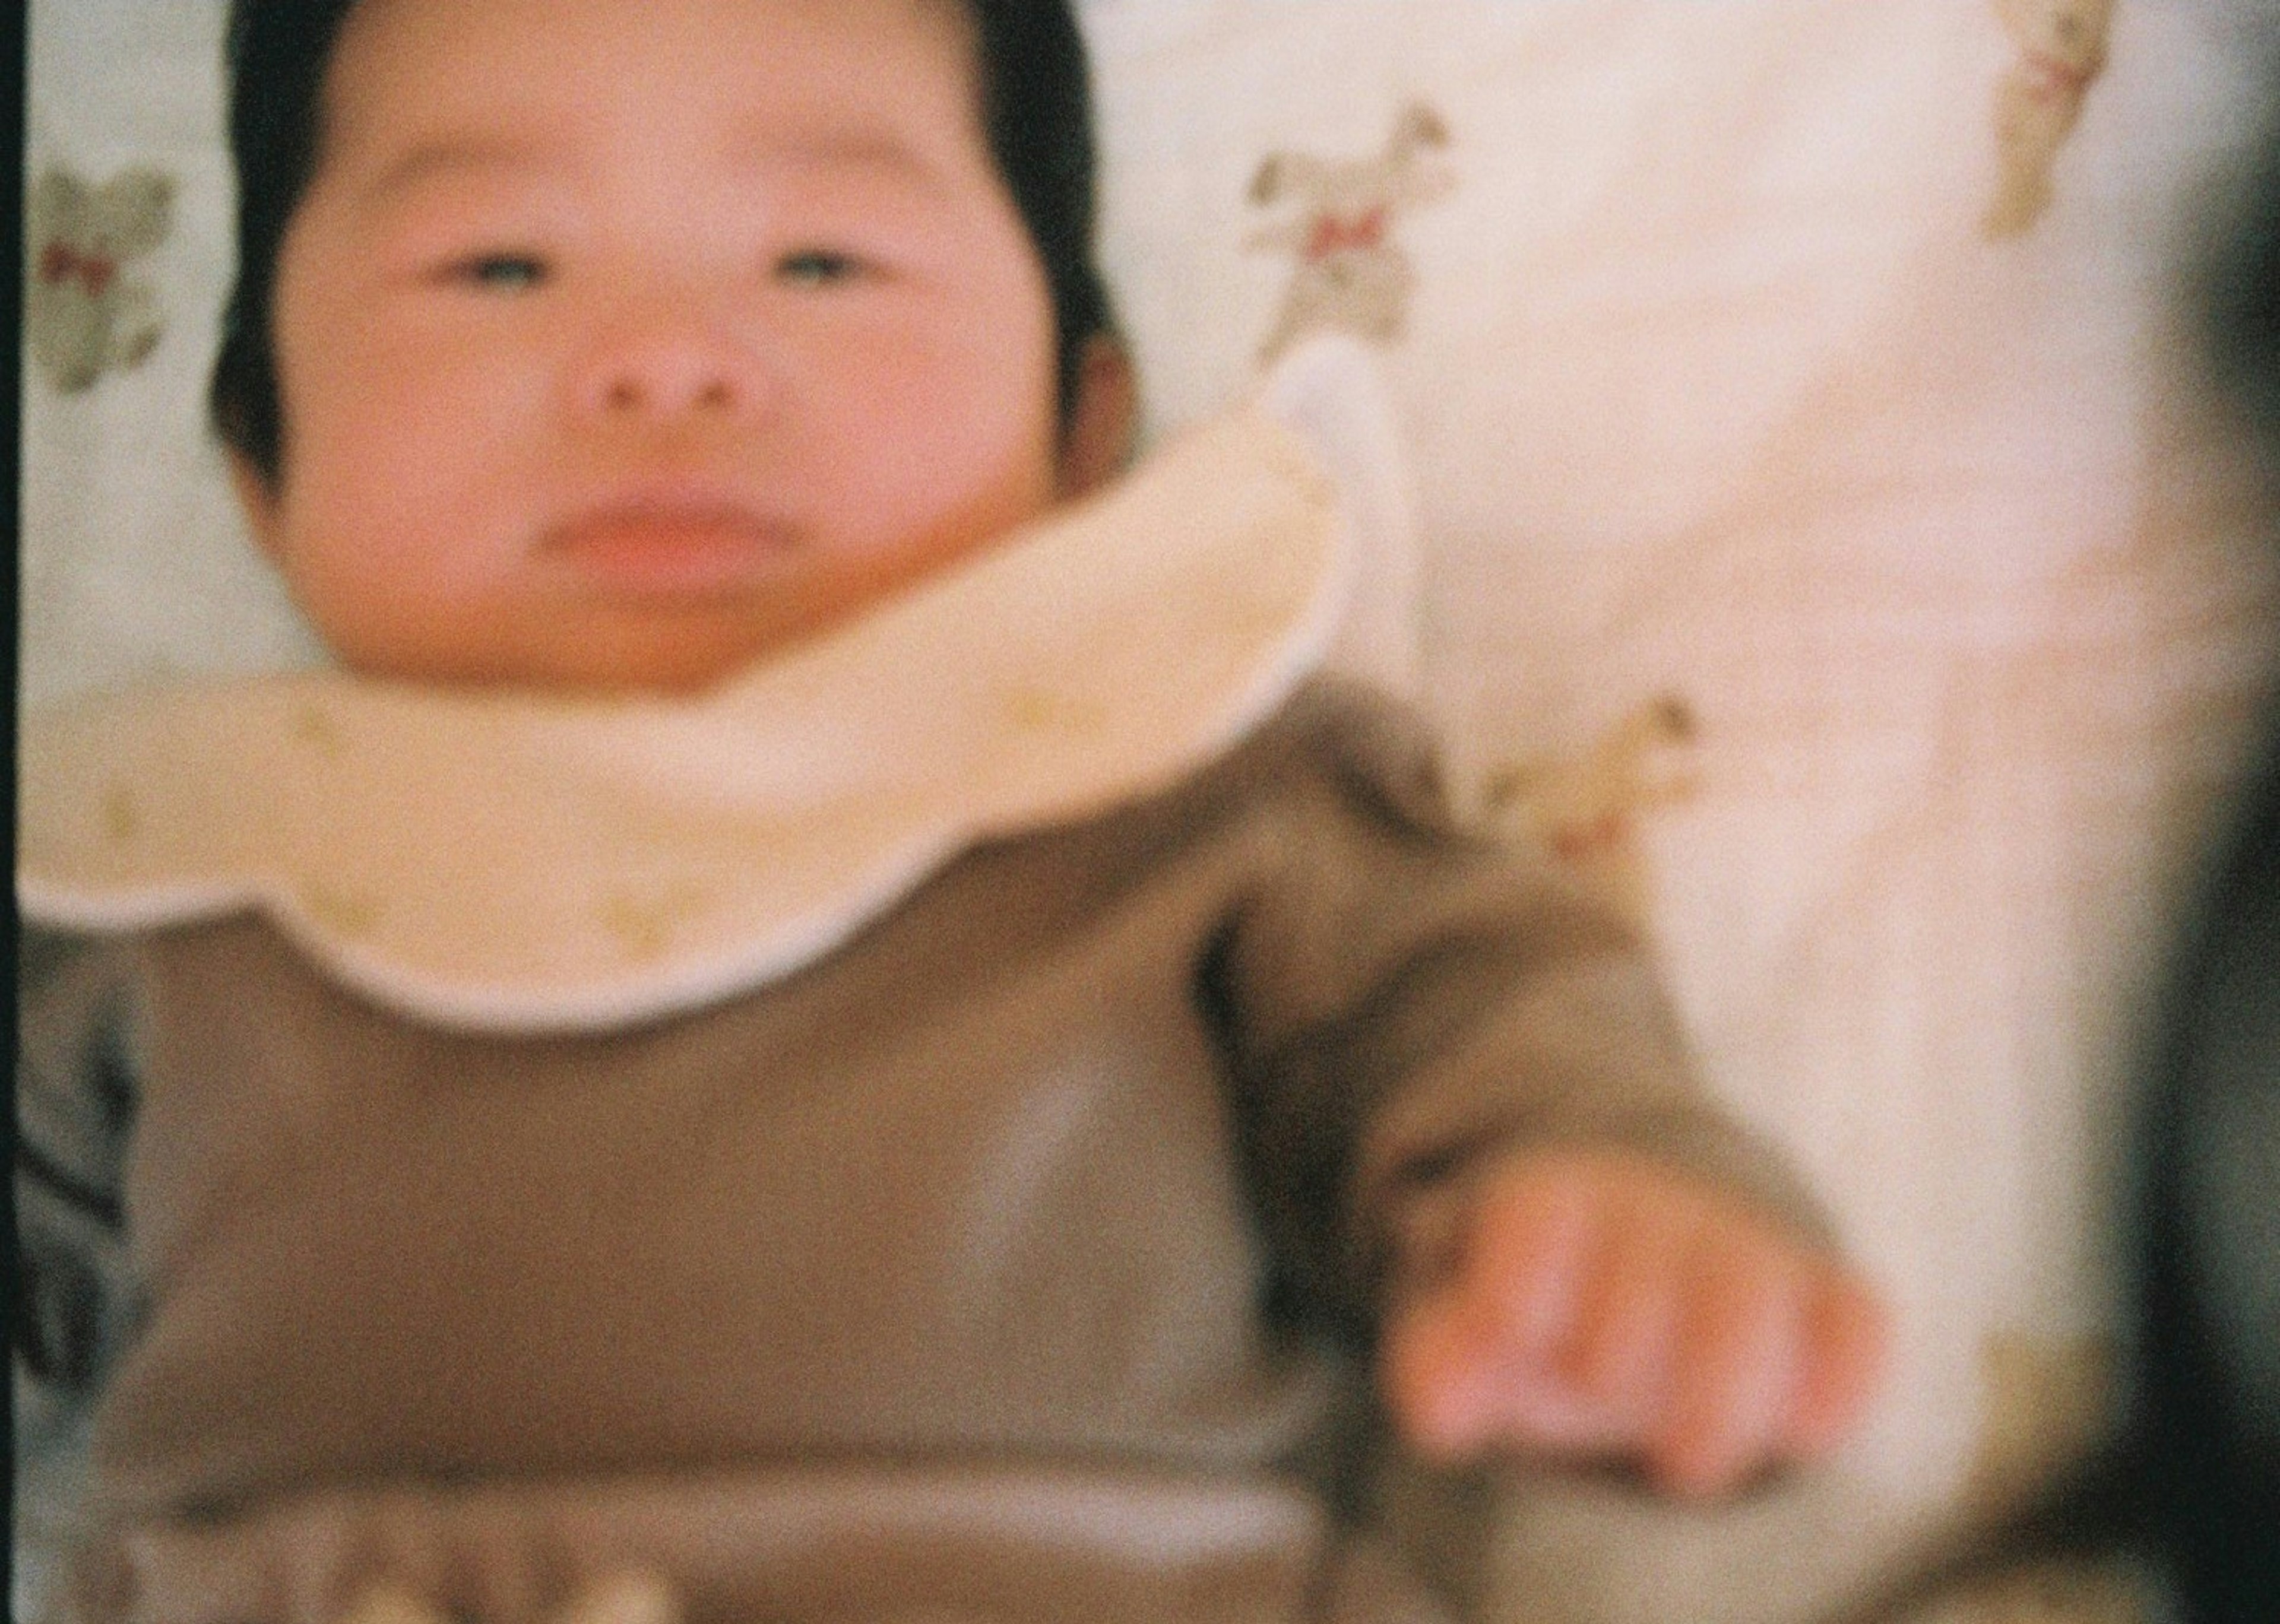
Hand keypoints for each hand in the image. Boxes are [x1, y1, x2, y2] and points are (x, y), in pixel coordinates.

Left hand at [1380, 1148, 1887, 1497]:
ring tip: (1681, 1465)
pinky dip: (1840, 1379)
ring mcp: (1748, 1249)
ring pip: (1751, 1290)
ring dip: (1719, 1390)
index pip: (1537, 1216)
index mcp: (1555, 1199)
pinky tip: (1800, 1434)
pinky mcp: (1829, 1299)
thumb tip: (1436, 1413)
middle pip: (1641, 1267)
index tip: (1512, 1335)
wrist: (1659, 1269)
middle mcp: (1656, 1211)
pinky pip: (1857, 1319)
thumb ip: (1440, 1363)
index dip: (1517, 1291)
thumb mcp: (1477, 1333)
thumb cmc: (1552, 1313)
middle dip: (1610, 1359)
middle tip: (1595, 1397)